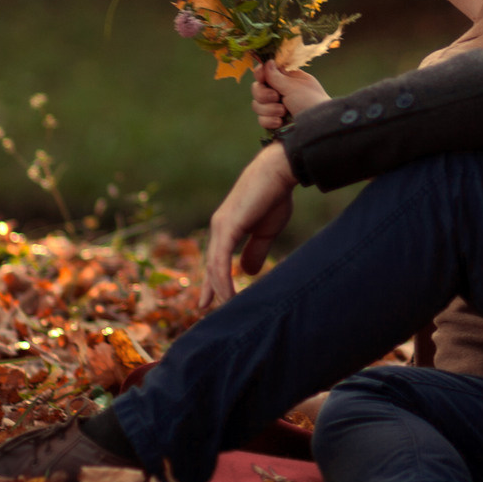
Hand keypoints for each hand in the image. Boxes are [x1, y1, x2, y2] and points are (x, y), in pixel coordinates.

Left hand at [202, 139, 297, 308]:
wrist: (279, 172)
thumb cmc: (274, 196)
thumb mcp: (266, 231)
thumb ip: (255, 250)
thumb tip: (247, 272)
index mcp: (227, 227)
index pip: (216, 258)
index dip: (213, 280)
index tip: (209, 300)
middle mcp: (219, 227)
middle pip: (211, 264)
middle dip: (209, 288)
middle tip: (204, 308)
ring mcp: (220, 227)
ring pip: (214, 266)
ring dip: (218, 289)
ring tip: (224, 309)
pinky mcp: (227, 227)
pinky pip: (221, 261)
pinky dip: (223, 280)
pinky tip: (228, 295)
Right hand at [249, 61, 328, 133]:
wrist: (318, 126)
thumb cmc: (310, 101)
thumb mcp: (293, 86)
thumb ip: (276, 76)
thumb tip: (267, 61)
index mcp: (286, 79)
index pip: (266, 72)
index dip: (260, 73)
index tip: (261, 76)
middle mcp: (279, 91)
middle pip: (257, 88)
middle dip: (263, 94)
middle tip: (276, 96)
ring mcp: (276, 107)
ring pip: (257, 105)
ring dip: (269, 108)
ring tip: (283, 112)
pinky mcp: (274, 122)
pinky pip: (261, 119)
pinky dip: (270, 120)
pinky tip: (280, 122)